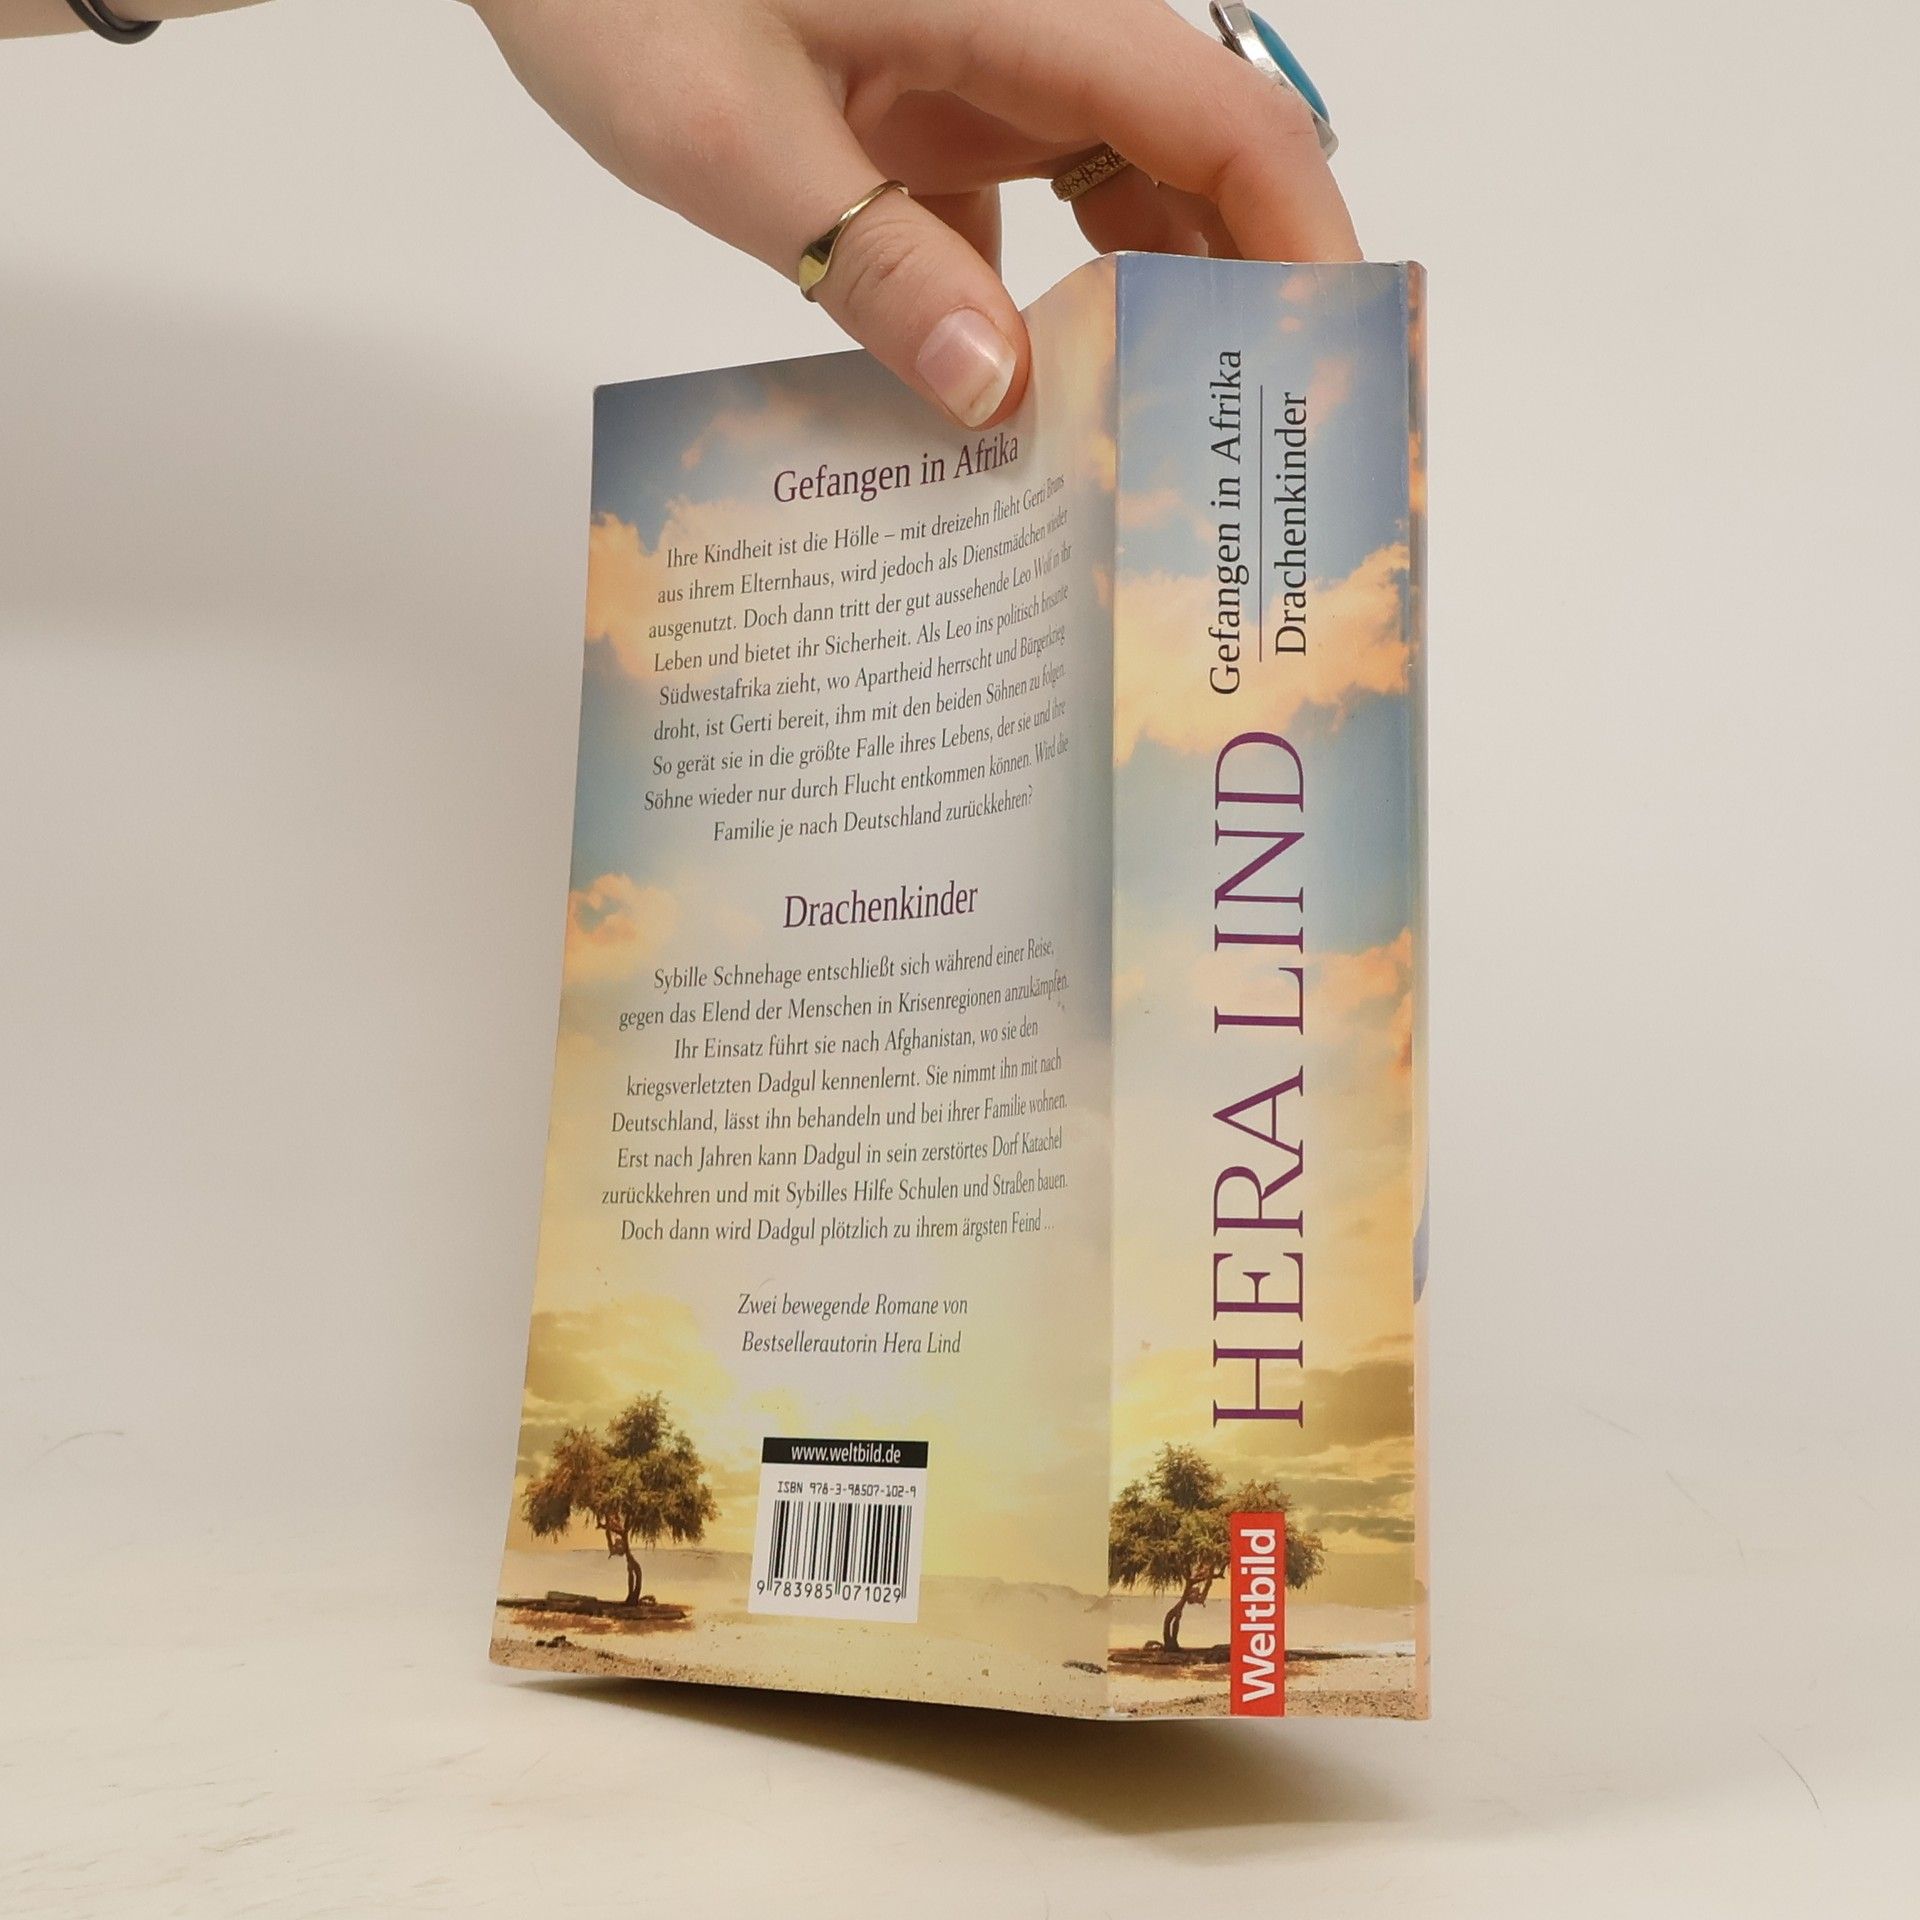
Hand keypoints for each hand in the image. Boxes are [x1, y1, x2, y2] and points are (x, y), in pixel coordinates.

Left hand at [464, 0, 1357, 426]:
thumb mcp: (734, 140)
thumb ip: (875, 262)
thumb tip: (998, 397)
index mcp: (1023, 5)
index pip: (1222, 120)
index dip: (1299, 238)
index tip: (1324, 363)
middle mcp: (1035, 31)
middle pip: (1198, 162)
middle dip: (1235, 299)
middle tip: (1236, 449)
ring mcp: (989, 70)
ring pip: (1126, 194)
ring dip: (1145, 314)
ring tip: (1152, 450)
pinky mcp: (939, 109)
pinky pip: (1035, 214)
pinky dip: (1042, 309)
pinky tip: (1022, 411)